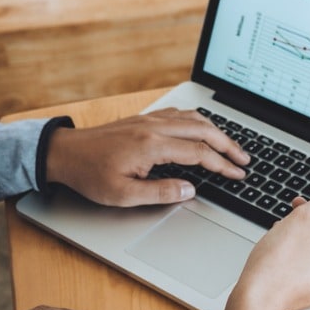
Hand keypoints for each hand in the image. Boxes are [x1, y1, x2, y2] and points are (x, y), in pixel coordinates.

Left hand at [45, 108, 249, 206]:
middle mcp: (154, 128)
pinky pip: (179, 114)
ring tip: (230, 146)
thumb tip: (189, 190)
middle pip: (203, 131)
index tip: (237, 174)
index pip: (199, 153)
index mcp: (151, 146)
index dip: (222, 165)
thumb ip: (160, 193)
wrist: (65, 153)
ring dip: (216, 131)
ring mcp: (149, 120)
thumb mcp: (124, 195)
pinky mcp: (144, 119)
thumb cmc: (90, 174)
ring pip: (193, 119)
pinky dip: (198, 121)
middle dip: (228, 145)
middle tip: (244, 160)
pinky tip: (203, 129)